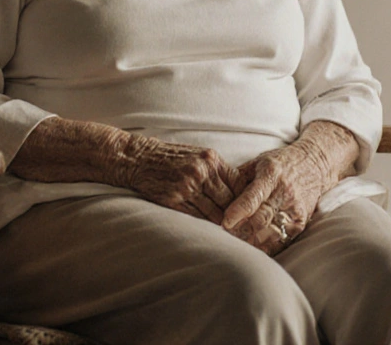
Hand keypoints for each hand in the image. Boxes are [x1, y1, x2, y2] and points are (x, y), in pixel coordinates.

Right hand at [117, 136, 246, 223]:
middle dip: (237, 216)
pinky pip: (196, 217)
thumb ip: (217, 171)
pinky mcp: (174, 199)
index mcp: (211, 159)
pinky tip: (211, 232)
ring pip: (214, 212)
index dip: (246, 200)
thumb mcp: (198, 156)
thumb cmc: (171, 158)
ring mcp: (187, 186)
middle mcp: (201, 172)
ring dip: (222, 224)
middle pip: (229, 200)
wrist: (140, 158)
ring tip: (231, 235)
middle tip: (245, 229)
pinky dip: (205, 226)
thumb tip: (239, 192)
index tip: (250, 212)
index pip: (239, 183)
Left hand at [220, 145, 333, 255]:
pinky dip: (268, 246)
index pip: (252, 197)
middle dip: (240, 230)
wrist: (315, 163)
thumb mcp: (257, 162)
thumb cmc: (280, 163)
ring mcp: (295, 208)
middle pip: (260, 219)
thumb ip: (238, 178)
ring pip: (270, 232)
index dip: (237, 211)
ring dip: (252, 240)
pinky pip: (283, 239)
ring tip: (236, 243)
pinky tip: (255, 248)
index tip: (224, 222)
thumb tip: (217, 194)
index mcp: (271, 174)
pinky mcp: (302, 221)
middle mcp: (285, 192)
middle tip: (224, 235)